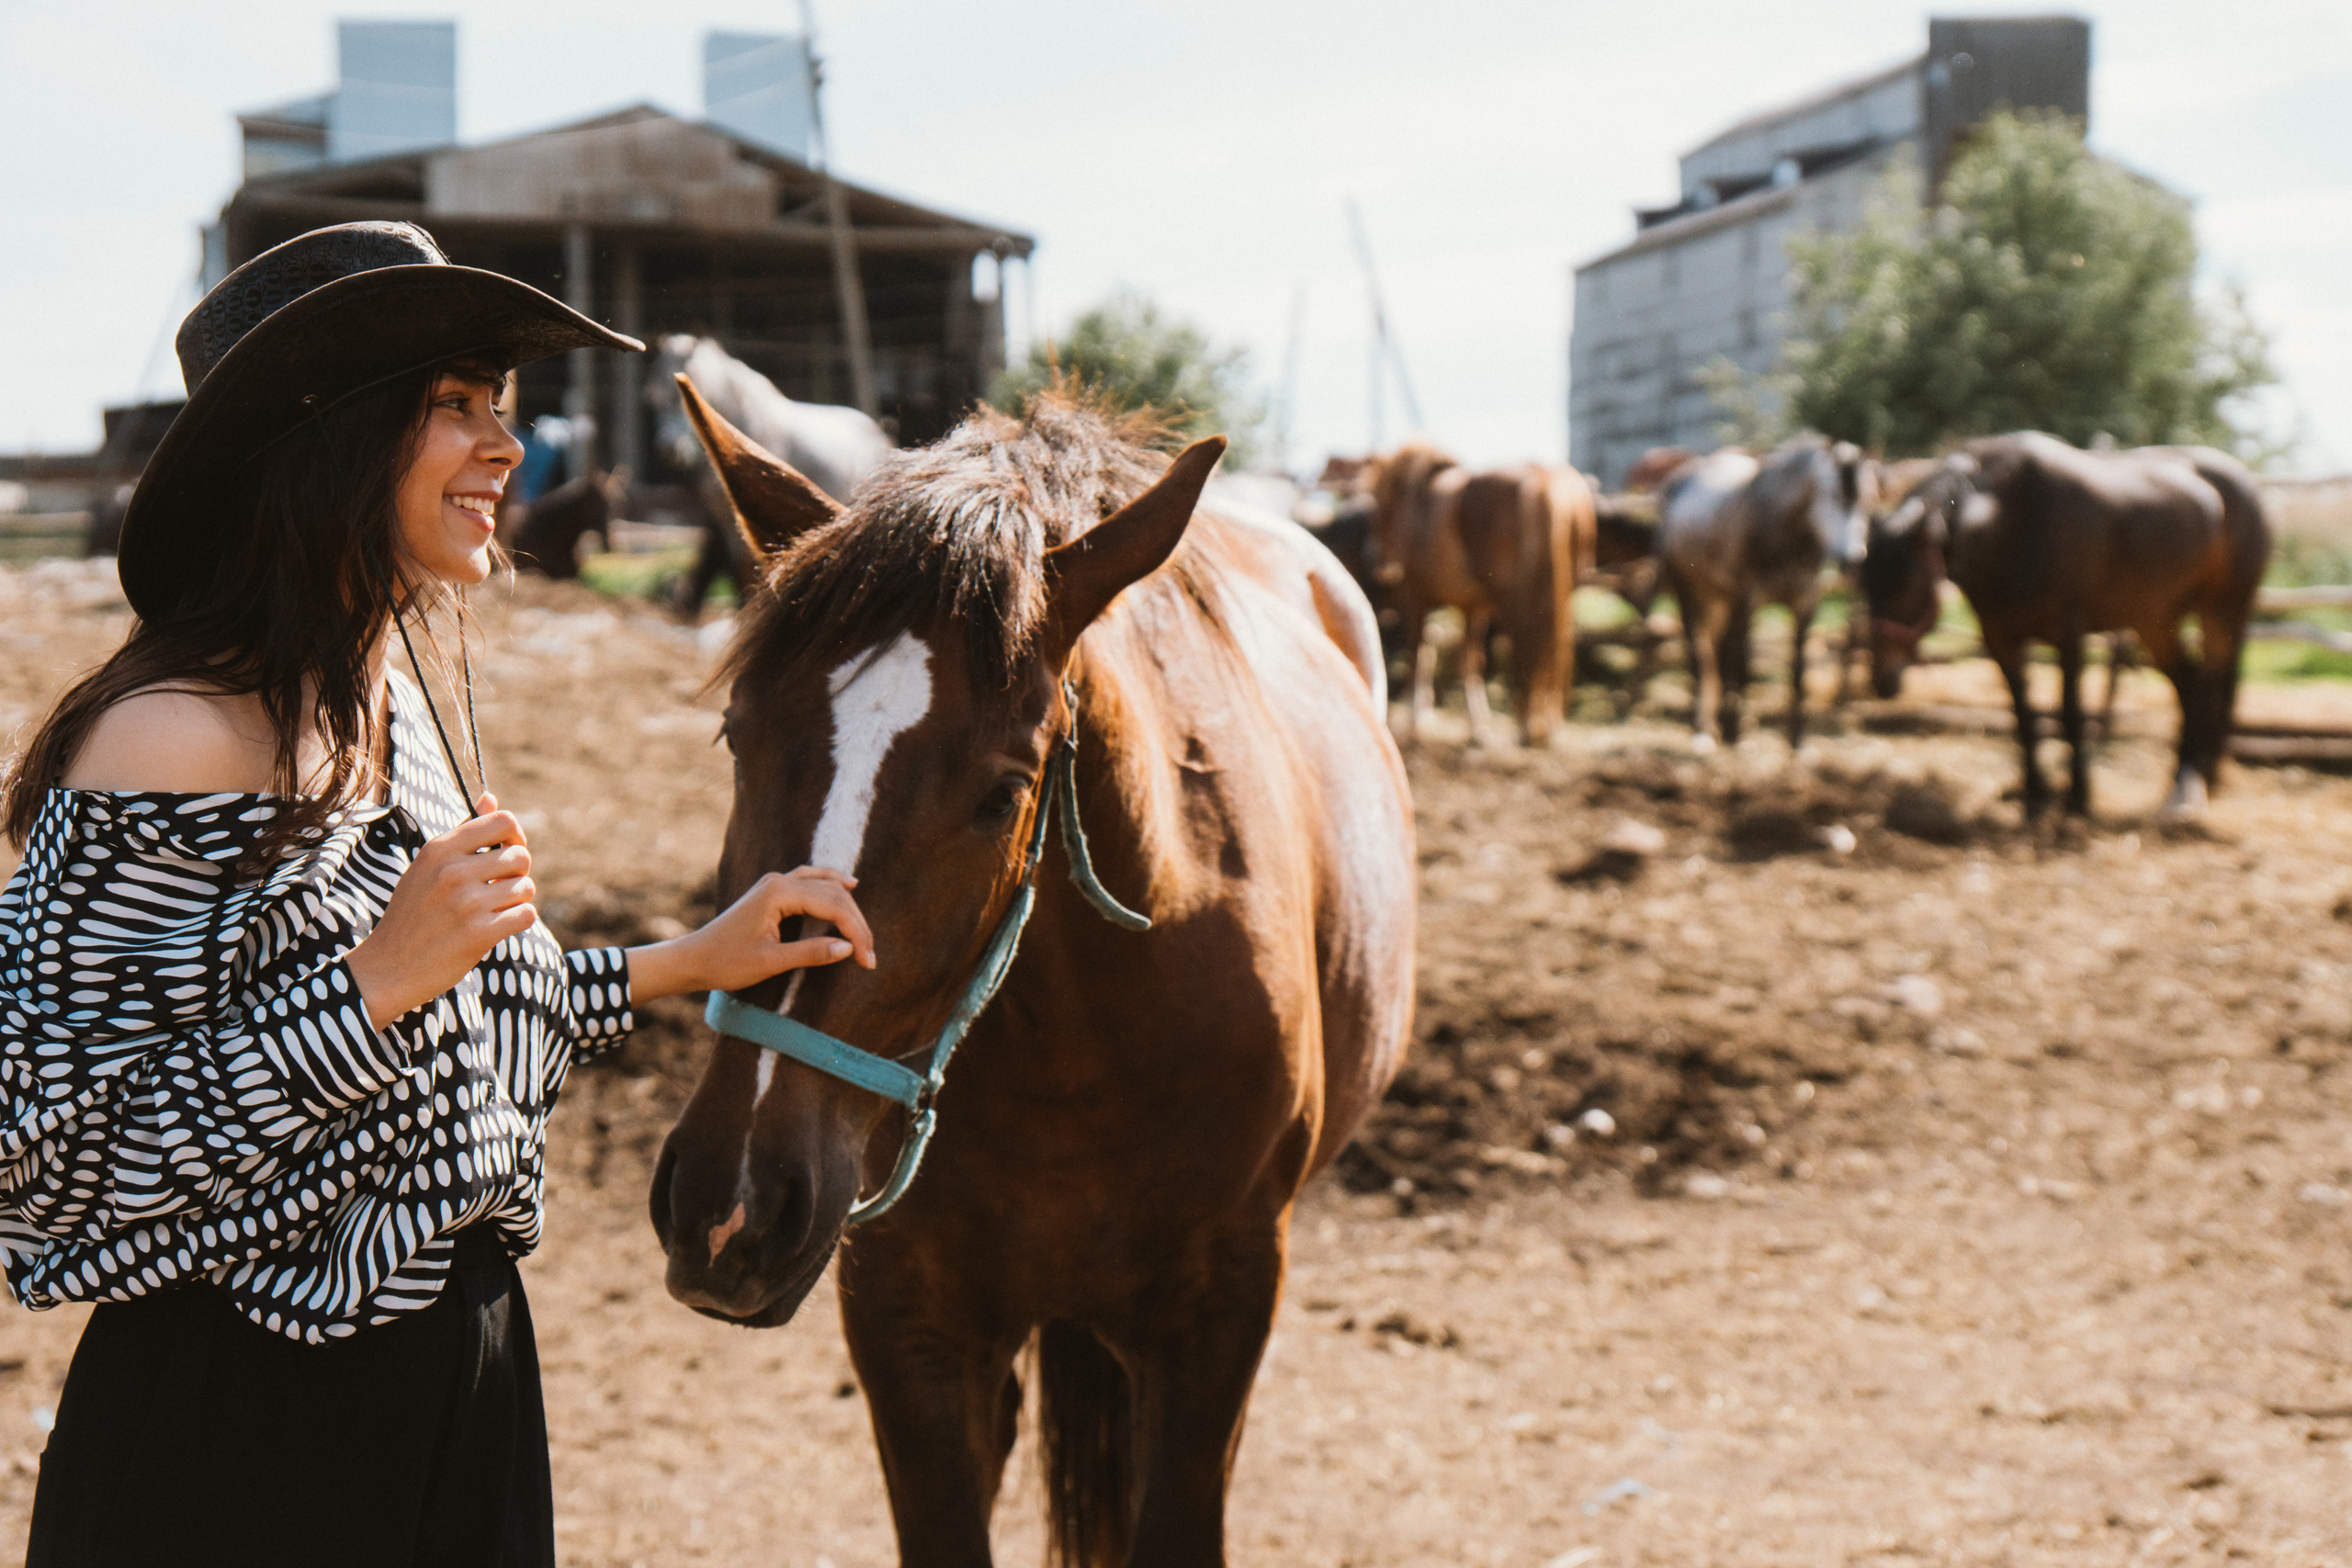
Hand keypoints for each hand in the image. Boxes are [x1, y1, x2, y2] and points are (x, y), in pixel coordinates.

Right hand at [348, 793, 534, 1029]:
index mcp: (440, 849)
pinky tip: (498, 926)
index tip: (506, 854)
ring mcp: (466, 903)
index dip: (515, 838)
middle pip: (521, 857)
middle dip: (517, 875)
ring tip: (492, 910)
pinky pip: (525, 915)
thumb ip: (464, 833)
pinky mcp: (478, 934)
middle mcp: (453, 871)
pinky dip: (518, 921)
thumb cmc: (413, 913)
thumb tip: (491, 797)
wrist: (388, 967)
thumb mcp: (428, 866)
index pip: (504, 821)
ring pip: (526, 888)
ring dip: (516, 901)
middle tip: (497, 889)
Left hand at [626, 866, 875, 1003]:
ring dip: (847, 906)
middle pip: (833, 893)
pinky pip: (811, 881)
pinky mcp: (772, 891)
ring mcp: (775, 883)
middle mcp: (779, 881)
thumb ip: (811, 953)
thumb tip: (847, 949)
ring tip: (864, 930)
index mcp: (779, 893)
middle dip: (855, 923)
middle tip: (869, 954)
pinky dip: (831, 887)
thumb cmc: (727, 962)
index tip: (867, 960)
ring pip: (824, 885)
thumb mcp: (771, 962)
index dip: (855, 932)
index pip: (833, 906)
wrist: (693, 959)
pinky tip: (847, 886)